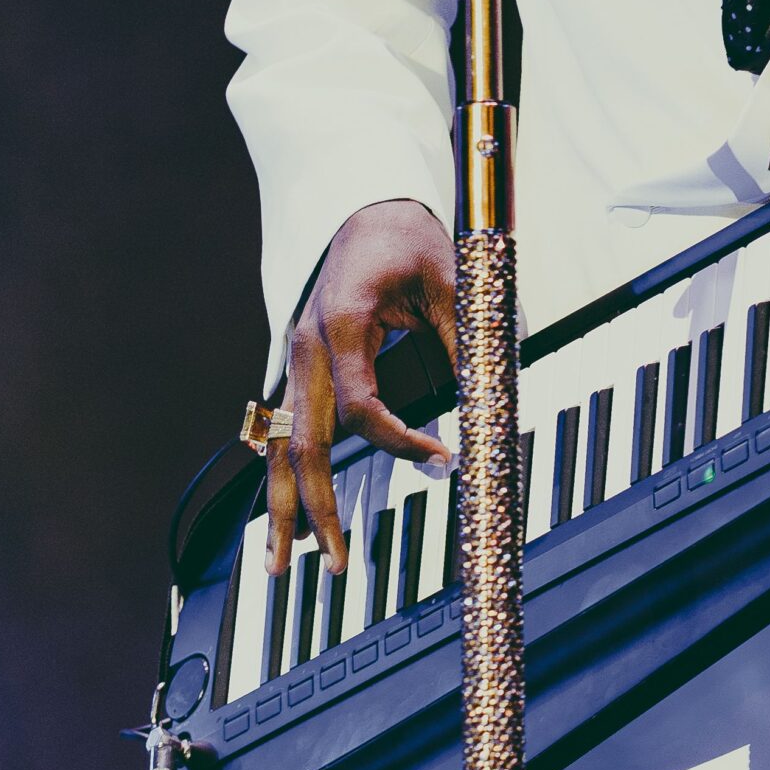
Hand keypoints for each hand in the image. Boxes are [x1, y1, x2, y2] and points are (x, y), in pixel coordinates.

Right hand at [267, 200, 457, 575]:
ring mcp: (293, 360)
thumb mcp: (452, 281)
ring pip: (274, 446)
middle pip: (298, 442)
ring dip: (280, 506)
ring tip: (281, 565)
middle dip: (315, 507)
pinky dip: (280, 478)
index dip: (401, 441)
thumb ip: (467, 341)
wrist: (365, 204)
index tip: (442, 458)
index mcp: (342, 322)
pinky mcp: (297, 370)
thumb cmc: (408, 239)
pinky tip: (286, 521)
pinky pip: (279, 432)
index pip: (362, 406)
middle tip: (336, 563)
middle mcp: (305, 346)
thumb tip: (496, 403)